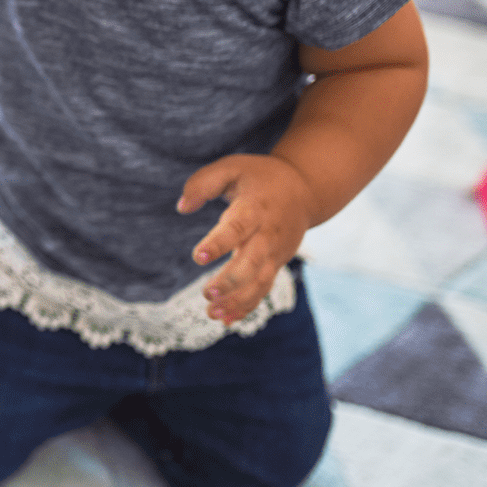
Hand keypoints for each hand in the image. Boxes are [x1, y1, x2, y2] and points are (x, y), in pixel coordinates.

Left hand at [176, 154, 312, 325]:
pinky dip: (247, 306)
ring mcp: (275, 252)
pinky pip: (264, 289)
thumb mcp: (231, 167)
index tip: (197, 257)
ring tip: (211, 313)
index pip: (237, 228)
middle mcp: (268, 234)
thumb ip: (203, 183)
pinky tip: (226, 318)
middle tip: (206, 293)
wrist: (304, 189)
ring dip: (237, 300)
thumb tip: (181, 207)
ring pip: (259, 282)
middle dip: (231, 280)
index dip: (218, 243)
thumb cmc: (259, 177)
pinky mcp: (276, 263)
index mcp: (255, 208)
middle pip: (252, 262)